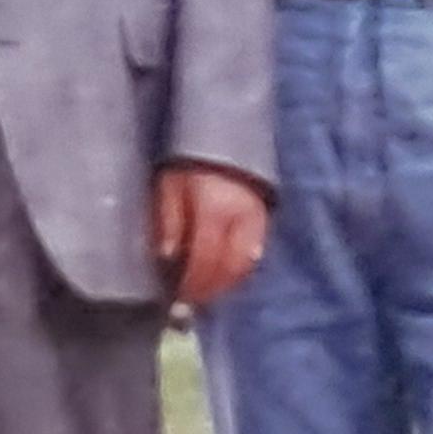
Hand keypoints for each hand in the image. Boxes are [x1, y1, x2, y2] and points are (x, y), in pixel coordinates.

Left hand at [154, 162, 269, 316]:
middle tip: (193, 300)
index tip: (179, 297)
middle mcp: (240, 217)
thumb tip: (166, 257)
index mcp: (213, 209)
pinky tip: (225, 274)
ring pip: (247, 264)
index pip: (206, 258)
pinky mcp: (266, 217)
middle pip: (230, 267)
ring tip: (208, 290)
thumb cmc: (188, 163)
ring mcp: (258, 218)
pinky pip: (257, 252)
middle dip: (211, 289)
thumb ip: (168, 220)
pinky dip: (240, 268)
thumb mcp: (169, 186)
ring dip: (226, 282)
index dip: (193, 282)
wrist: (224, 132)